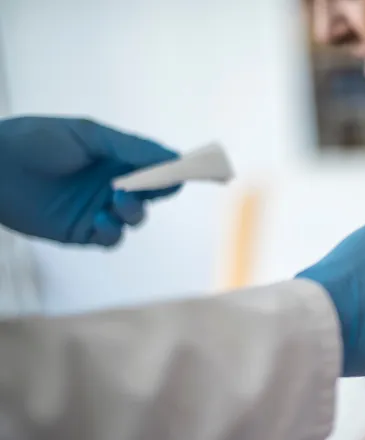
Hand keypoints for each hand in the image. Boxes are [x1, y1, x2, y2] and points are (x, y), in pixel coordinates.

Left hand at [0, 117, 179, 245]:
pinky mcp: (82, 231)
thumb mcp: (86, 134)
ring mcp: (100, 208)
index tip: (184, 170)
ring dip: (134, 210)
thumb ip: (129, 146)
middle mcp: (114, 183)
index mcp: (118, 157)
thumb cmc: (35, 140)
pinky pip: (111, 238)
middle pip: (153, 193)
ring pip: (135, 217)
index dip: (172, 170)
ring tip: (118, 198)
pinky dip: (112, 230)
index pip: (156, 167)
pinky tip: (101, 218)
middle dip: (157, 190)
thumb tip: (173, 155)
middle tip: (149, 185)